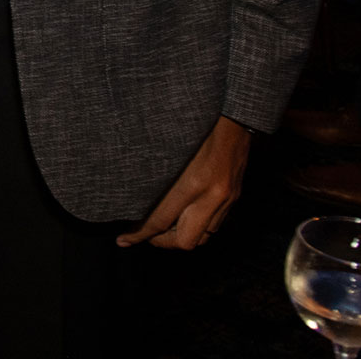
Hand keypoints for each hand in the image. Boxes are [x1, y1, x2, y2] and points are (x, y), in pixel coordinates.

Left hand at [117, 115, 249, 249]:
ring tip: (161, 228)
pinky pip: (216, 225)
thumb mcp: (169, 147)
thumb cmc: (197, 125)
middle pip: (184, 241)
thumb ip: (154, 174)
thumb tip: (132, 196)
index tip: (123, 240)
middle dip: (161, 243)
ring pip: (203, 237)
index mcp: (192, 183)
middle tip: (144, 235)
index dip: (139, 235)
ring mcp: (227, 200)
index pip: (160, 221)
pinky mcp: (235, 198)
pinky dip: (198, 227)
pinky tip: (184, 217)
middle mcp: (212, 197)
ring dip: (181, 236)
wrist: (237, 117)